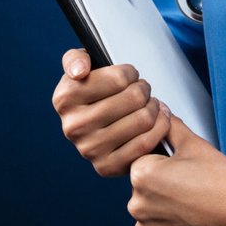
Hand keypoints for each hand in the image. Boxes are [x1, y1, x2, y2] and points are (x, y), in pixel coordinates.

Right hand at [51, 49, 170, 177]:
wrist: (95, 127)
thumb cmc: (92, 91)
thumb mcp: (80, 68)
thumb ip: (76, 59)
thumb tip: (80, 72)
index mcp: (65, 99)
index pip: (119, 78)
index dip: (130, 73)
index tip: (130, 76)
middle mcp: (73, 126)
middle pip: (133, 98)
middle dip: (144, 89)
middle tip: (143, 90)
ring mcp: (90, 149)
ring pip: (143, 119)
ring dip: (154, 107)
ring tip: (150, 104)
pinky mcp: (106, 166)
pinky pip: (146, 143)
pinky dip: (160, 128)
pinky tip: (158, 120)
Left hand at [127, 115, 225, 225]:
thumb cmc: (224, 183)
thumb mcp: (196, 145)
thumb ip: (171, 126)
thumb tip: (161, 113)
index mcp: (142, 174)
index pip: (145, 160)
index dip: (168, 161)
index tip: (187, 168)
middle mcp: (137, 204)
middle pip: (146, 187)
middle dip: (165, 184)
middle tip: (195, 185)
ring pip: (152, 210)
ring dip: (167, 207)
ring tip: (196, 203)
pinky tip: (194, 219)